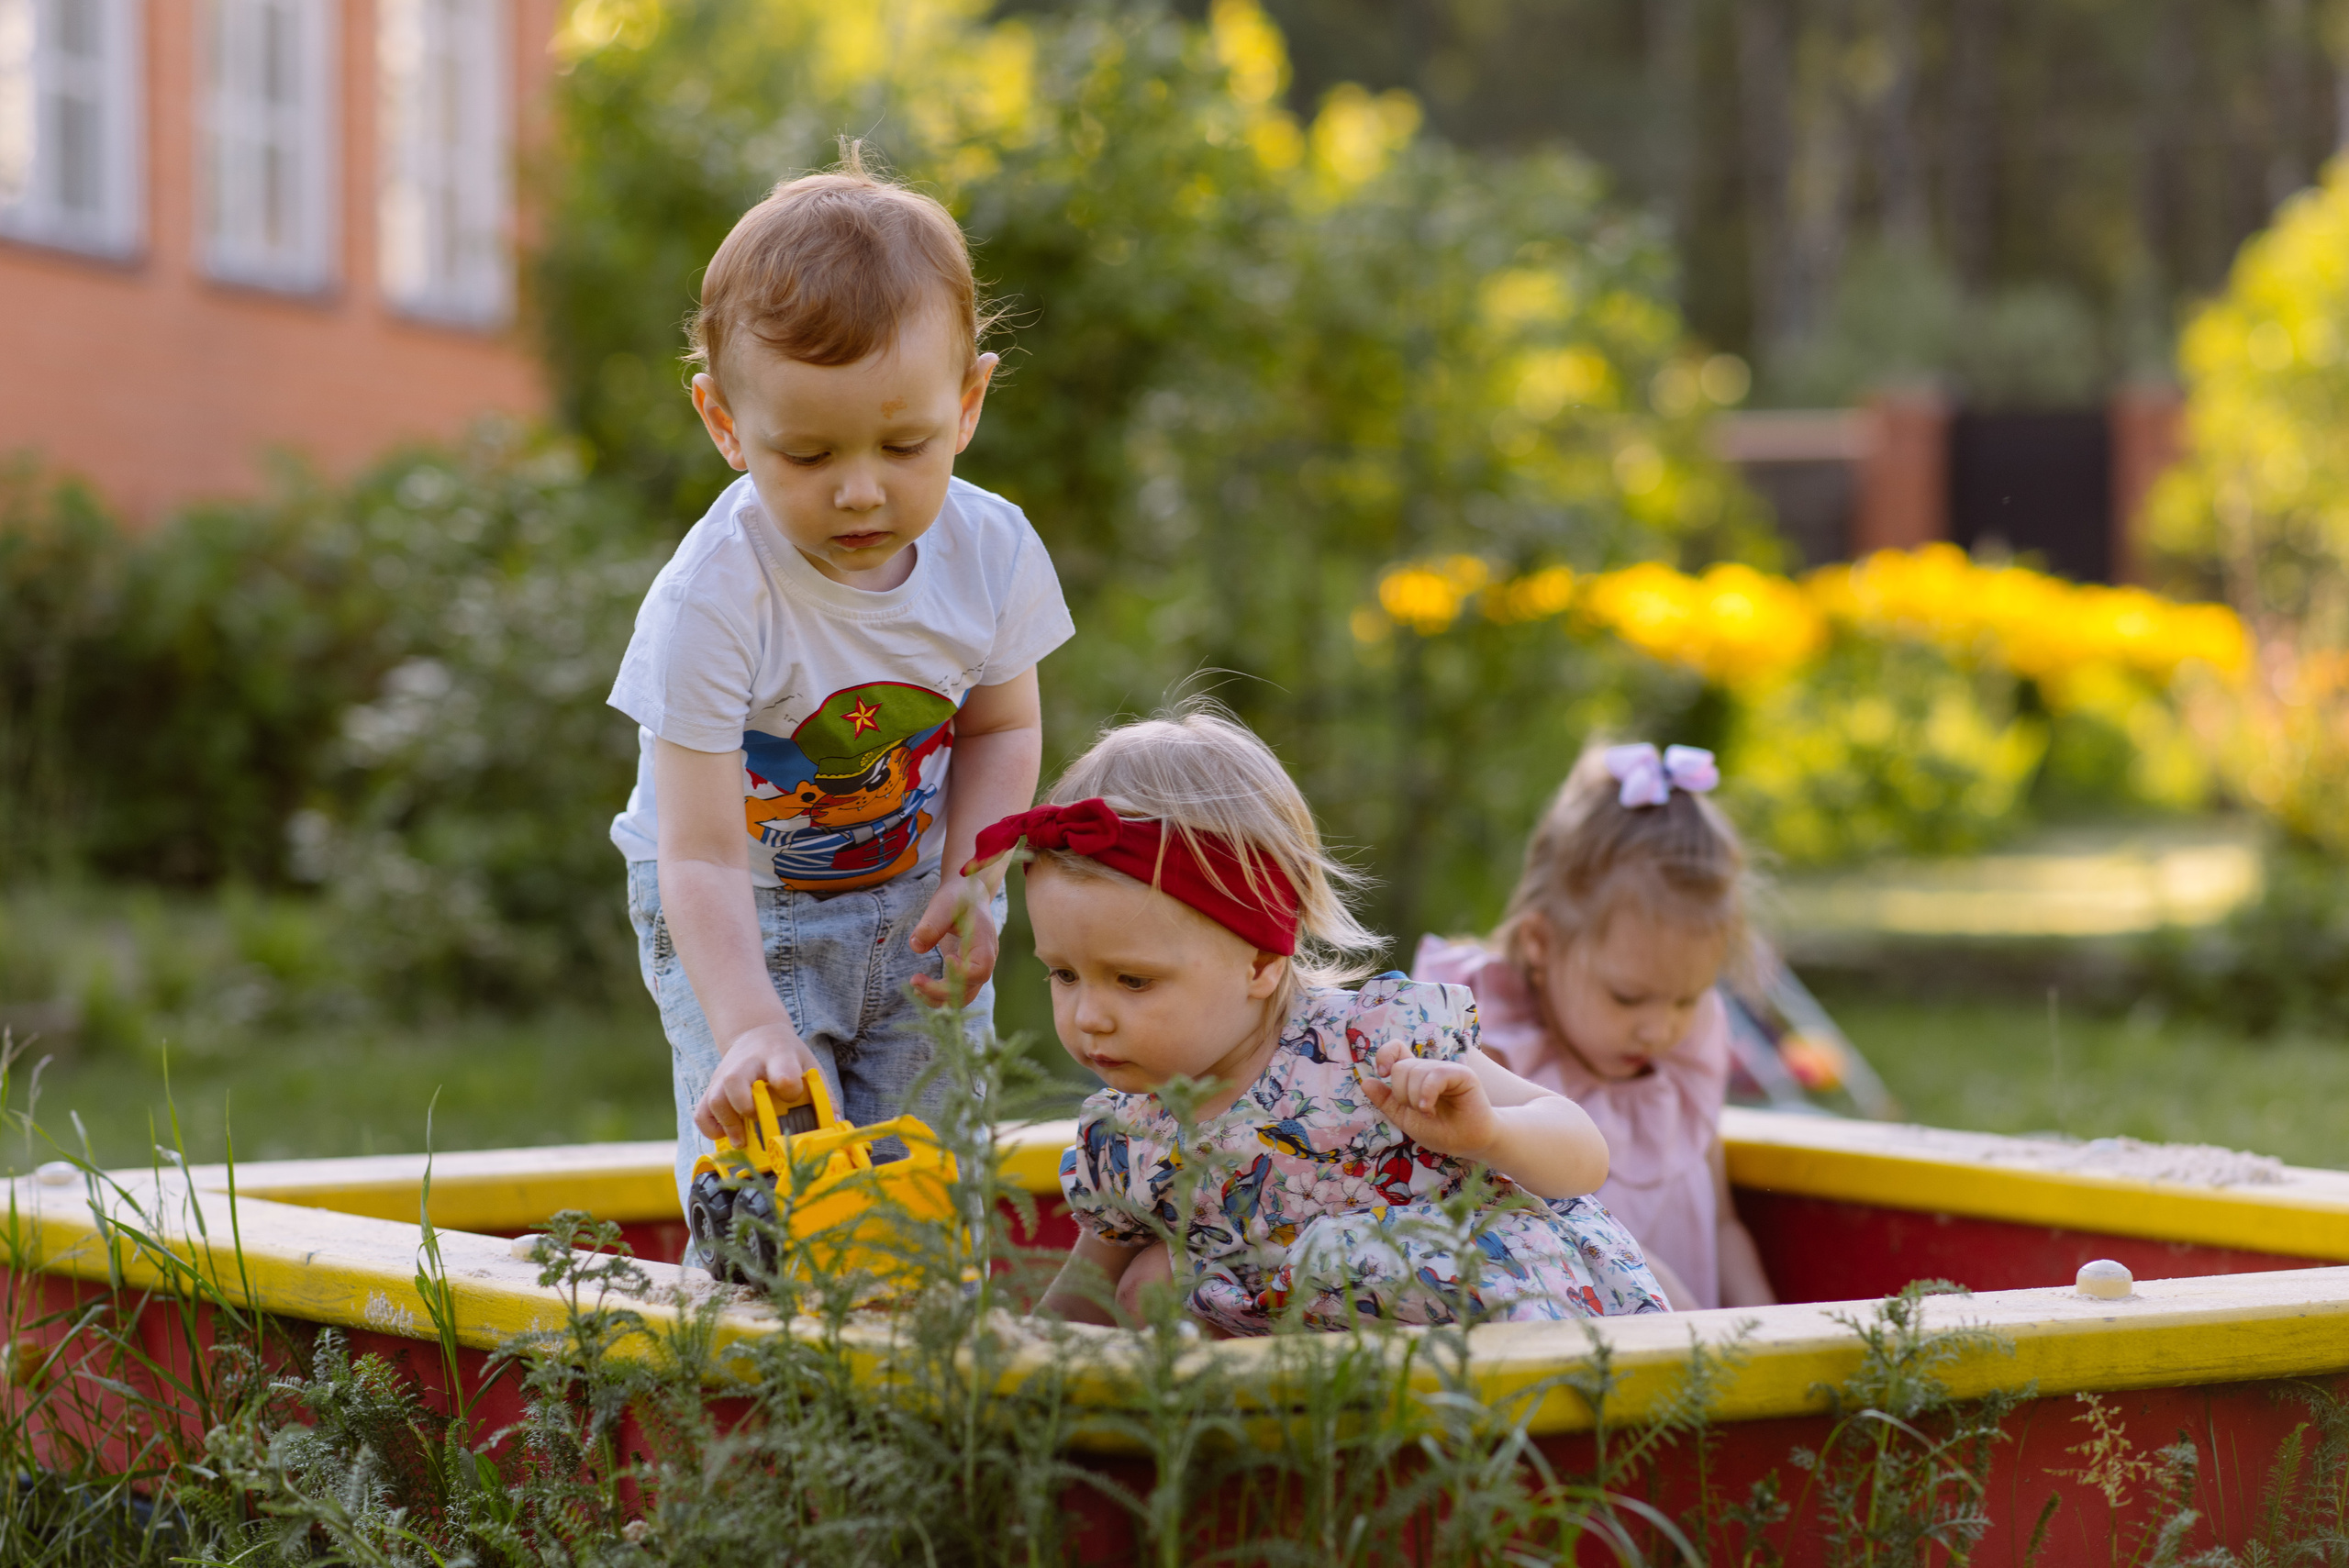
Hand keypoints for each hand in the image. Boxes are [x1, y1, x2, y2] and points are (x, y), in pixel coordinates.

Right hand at [694, 1022, 820, 1143]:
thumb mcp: (808, 1065)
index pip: (781, 1072)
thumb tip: (835, 1125)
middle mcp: (747, 1064)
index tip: (791, 1097)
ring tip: (742, 1140)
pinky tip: (726, 1134)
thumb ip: (823, 1094)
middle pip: (735, 1082)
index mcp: (777, 1056)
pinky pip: (702, 1112)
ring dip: (728, 1123)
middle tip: (760, 1121)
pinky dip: (711, 1128)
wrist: (757, 1035)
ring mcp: (725, 1075)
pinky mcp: (713, 1087)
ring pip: (715, 1098)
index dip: (787, 1089)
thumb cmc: (786, 1057)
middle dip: (747, 1107)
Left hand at [909, 877, 998, 1006]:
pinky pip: (956, 992)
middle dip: (941, 991)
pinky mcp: (964, 972)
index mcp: (984, 943)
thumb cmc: (957, 897)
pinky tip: (919, 989)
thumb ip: (932, 924)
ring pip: (963, 997)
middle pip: (969, 989)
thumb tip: (915, 946)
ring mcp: (976, 969)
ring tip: (915, 989)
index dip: (962, 973)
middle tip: (914, 980)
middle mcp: (984, 961)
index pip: (980, 970)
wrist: (967, 896)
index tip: (945, 961)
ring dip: (939, 999)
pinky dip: (939, 995)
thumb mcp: (944, 904)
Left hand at [1360, 1039, 1500, 1161]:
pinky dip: (1426, 1094)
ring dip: (1415, 1098)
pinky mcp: (1461, 1074)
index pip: (1395, 1049)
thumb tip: (1365, 1081)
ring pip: (1416, 1071)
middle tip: (1417, 1110)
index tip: (1382, 1073)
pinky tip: (1429, 1108)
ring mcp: (1445, 1069)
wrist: (1468, 1144)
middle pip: (1401, 1066)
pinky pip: (1435, 1074)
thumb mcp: (1405, 1118)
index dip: (1384, 1055)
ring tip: (1427, 1112)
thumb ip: (1386, 1101)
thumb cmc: (1440, 1131)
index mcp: (1414, 1076)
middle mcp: (1429, 1069)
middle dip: (1401, 1094)